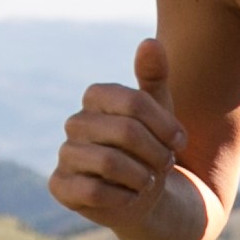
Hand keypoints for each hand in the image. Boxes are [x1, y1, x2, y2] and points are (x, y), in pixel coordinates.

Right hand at [47, 41, 197, 239]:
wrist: (142, 195)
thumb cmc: (150, 147)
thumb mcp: (160, 112)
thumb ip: (155, 77)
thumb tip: (150, 42)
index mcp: (96, 98)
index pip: (133, 102)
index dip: (164, 125)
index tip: (180, 141)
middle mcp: (76, 122)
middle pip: (126, 132)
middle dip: (156, 153)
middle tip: (165, 164)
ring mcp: (65, 154)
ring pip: (110, 163)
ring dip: (141, 177)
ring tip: (148, 181)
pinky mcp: (60, 186)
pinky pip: (94, 191)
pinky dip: (123, 197)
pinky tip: (130, 197)